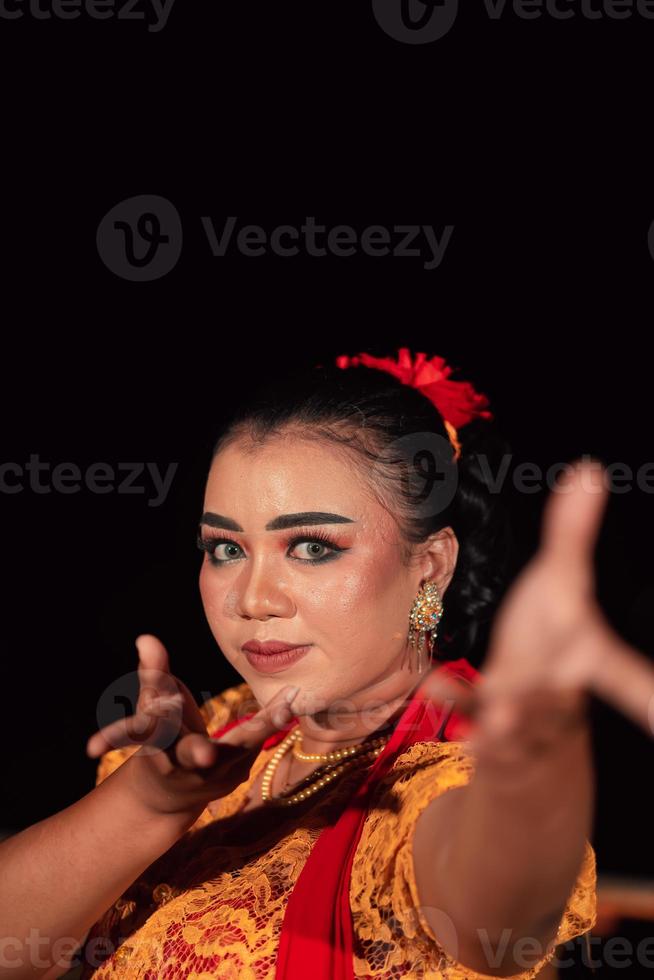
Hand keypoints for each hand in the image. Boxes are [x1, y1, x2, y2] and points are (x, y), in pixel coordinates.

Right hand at [86, 633, 298, 818]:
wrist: (169, 793)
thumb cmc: (160, 735)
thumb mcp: (152, 707)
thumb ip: (153, 673)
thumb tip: (145, 638)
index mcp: (156, 743)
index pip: (154, 727)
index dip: (157, 714)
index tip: (163, 701)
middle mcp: (182, 765)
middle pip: (192, 755)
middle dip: (199, 754)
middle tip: (207, 753)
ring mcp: (211, 776)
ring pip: (238, 747)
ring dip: (262, 725)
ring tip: (286, 701)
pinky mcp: (234, 776)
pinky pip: (255, 745)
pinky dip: (272, 721)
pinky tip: (290, 699)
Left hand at [422, 458, 653, 761]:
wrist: (521, 696)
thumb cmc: (551, 631)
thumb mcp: (563, 578)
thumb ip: (573, 531)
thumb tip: (588, 469)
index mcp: (591, 659)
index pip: (636, 687)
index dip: (652, 707)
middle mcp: (562, 694)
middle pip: (564, 704)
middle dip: (553, 705)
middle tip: (550, 697)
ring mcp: (524, 709)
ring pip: (520, 721)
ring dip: (507, 720)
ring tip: (495, 717)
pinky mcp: (485, 709)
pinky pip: (471, 707)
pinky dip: (455, 698)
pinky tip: (432, 682)